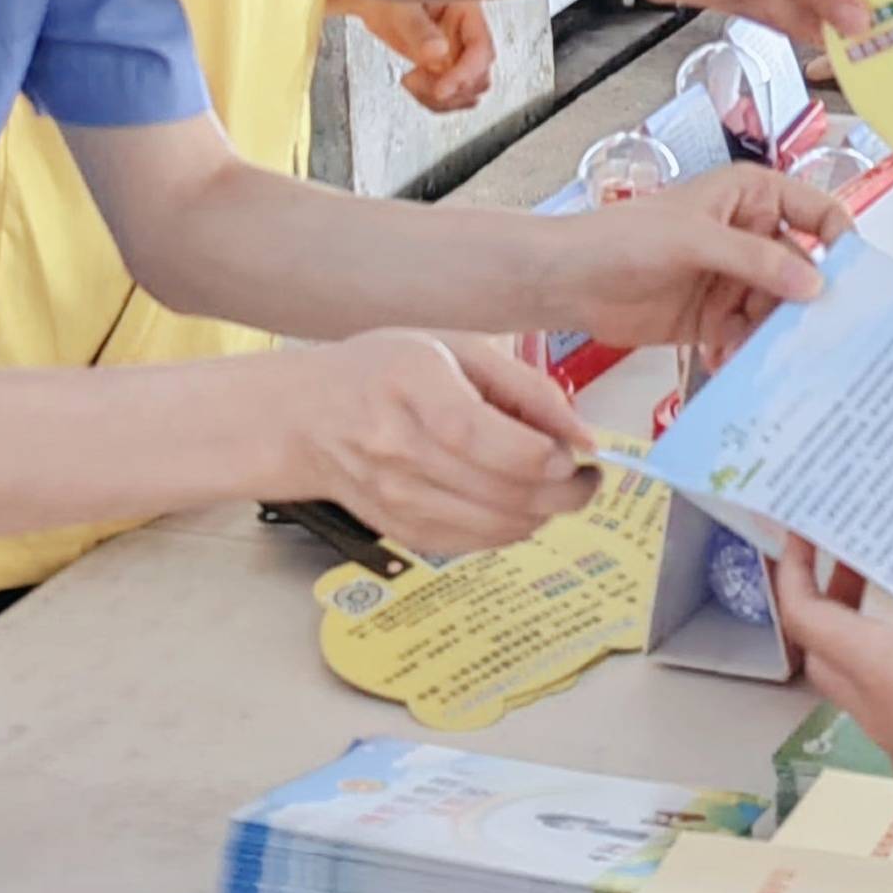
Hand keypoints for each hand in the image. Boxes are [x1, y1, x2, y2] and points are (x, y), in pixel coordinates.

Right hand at [278, 331, 595, 555]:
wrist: (307, 420)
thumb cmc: (387, 371)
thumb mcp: (456, 349)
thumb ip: (525, 387)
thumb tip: (582, 435)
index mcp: (411, 385)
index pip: (478, 435)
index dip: (540, 453)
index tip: (577, 452)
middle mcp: (397, 447)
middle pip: (500, 490)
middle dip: (564, 491)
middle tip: (584, 474)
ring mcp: (396, 498)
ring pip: (497, 526)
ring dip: (544, 512)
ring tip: (553, 485)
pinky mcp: (401, 531)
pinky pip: (477, 544)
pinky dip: (512, 527)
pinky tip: (515, 500)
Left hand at [344, 0, 496, 111]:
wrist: (372, 0)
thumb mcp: (401, 6)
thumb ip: (418, 28)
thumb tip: (438, 50)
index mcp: (465, 10)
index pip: (479, 47)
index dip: (465, 73)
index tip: (442, 89)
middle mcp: (464, 34)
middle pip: (479, 74)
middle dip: (453, 88)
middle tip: (424, 84)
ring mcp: (453, 53)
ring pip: (467, 89)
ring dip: (443, 98)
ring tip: (414, 82)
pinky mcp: (441, 67)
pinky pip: (449, 94)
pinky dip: (433, 100)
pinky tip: (413, 86)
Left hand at [536, 161, 846, 360]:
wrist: (569, 281)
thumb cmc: (624, 238)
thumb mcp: (695, 240)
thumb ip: (756, 260)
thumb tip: (815, 286)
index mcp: (752, 197)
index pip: (816, 212)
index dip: (840, 241)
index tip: (856, 279)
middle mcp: (751, 236)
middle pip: (803, 270)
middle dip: (806, 303)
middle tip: (814, 337)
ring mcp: (734, 279)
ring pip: (778, 310)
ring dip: (773, 335)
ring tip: (761, 355)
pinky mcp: (716, 318)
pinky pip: (748, 337)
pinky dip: (745, 352)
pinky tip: (729, 363)